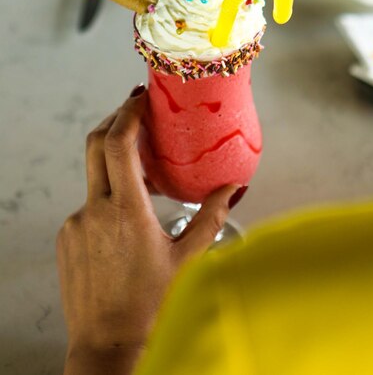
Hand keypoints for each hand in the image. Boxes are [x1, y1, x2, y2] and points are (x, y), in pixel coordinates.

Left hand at [56, 86, 245, 374]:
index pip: (119, 144)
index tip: (140, 97)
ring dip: (114, 162)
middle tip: (136, 110)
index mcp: (126, 211)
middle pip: (96, 143)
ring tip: (141, 168)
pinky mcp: (67, 236)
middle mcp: (95, 210)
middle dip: (116, 120)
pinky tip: (125, 215)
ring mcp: (76, 223)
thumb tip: (234, 187)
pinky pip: (87, 201)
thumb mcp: (188, 259)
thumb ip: (210, 217)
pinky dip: (106, 194)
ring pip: (93, 174)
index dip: (128, 113)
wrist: (108, 346)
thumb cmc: (150, 307)